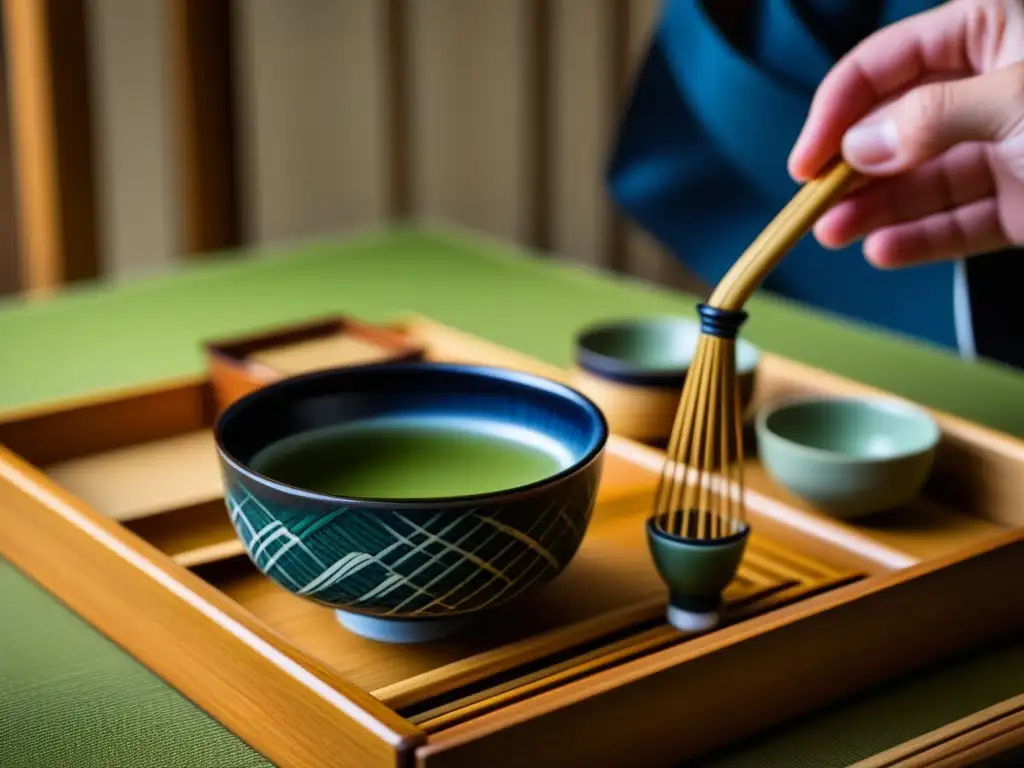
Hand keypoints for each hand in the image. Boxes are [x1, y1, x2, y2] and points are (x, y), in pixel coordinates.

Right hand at [788, 0, 1023, 267]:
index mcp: (991, 30)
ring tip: (831, 233)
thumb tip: (859, 146)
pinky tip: (882, 250)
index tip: (804, 163)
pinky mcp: (1021, 203)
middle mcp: (991, 87)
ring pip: (922, 180)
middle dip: (851, 169)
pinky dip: (920, 239)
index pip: (885, 62)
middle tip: (812, 203)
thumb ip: (927, 119)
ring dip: (873, 210)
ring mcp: (1007, 149)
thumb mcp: (1013, 100)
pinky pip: (959, 222)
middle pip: (896, 127)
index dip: (835, 112)